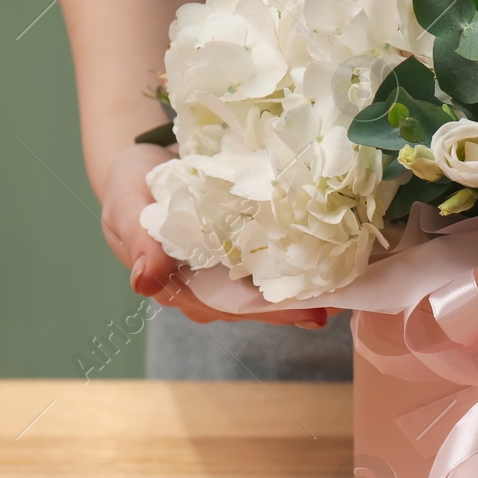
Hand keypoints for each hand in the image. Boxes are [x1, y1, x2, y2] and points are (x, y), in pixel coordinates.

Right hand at [98, 143, 336, 328]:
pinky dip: (302, 258)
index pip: (235, 308)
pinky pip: (274, 259)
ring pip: (272, 286)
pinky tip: (334, 255)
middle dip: (302, 304)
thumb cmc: (129, 191)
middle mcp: (210, 289)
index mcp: (182, 290)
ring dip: (308, 286)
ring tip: (351, 283)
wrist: (140, 165)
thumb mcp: (125, 211)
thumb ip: (140, 244)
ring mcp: (228, 272)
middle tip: (347, 300)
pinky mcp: (242, 250)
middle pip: (262, 305)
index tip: (311, 311)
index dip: (273, 312)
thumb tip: (146, 283)